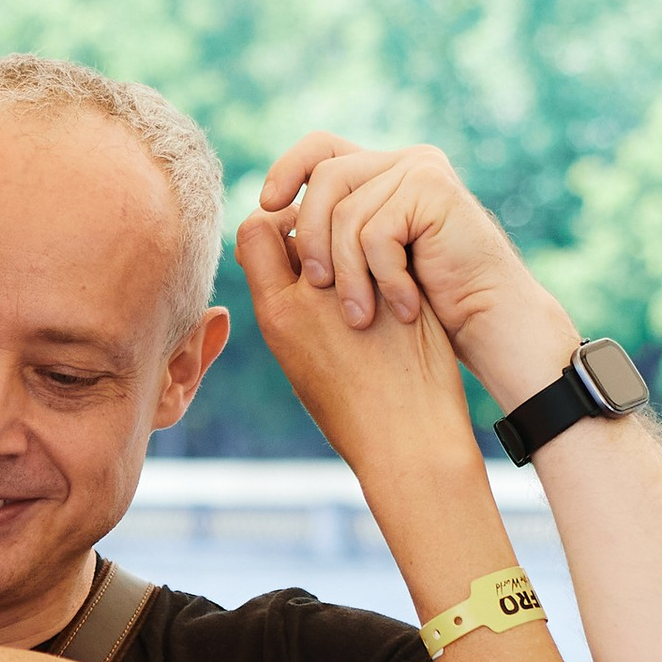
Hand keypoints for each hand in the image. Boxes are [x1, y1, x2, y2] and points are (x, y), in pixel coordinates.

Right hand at [237, 202, 482, 475]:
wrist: (408, 444)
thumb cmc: (352, 415)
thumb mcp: (299, 365)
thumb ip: (290, 315)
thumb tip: (290, 276)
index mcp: (277, 315)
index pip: (253, 230)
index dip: (269, 224)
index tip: (289, 239)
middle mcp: (311, 295)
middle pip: (296, 218)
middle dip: (309, 218)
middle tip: (330, 236)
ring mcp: (358, 288)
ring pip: (343, 225)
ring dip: (348, 230)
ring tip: (363, 254)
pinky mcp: (399, 289)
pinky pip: (384, 247)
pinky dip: (385, 249)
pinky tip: (396, 270)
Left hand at [254, 135, 578, 410]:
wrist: (487, 320)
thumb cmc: (422, 302)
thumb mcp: (359, 268)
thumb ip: (320, 238)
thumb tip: (256, 221)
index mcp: (377, 174)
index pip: (318, 148)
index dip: (286, 169)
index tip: (267, 206)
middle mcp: (398, 162)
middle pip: (324, 176)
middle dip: (311, 236)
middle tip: (317, 288)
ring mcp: (419, 170)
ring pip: (347, 211)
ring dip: (348, 273)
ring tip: (361, 314)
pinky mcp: (434, 189)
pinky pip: (377, 232)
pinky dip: (384, 278)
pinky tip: (404, 307)